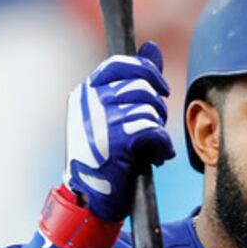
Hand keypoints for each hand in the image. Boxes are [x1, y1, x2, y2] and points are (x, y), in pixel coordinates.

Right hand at [64, 41, 175, 222]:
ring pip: (148, 109)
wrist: (89, 200)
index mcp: (85, 93)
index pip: (121, 64)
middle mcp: (89, 102)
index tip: (160, 89)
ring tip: (151, 147)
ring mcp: (100, 121)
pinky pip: (153, 131)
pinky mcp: (115, 141)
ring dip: (158, 130)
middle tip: (154, 126)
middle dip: (156, 106)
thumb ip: (131, 80)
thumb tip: (153, 47)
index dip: (147, 72)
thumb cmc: (103, 158)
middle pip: (141, 86)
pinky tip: (156, 157)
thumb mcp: (112, 114)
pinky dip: (161, 146)